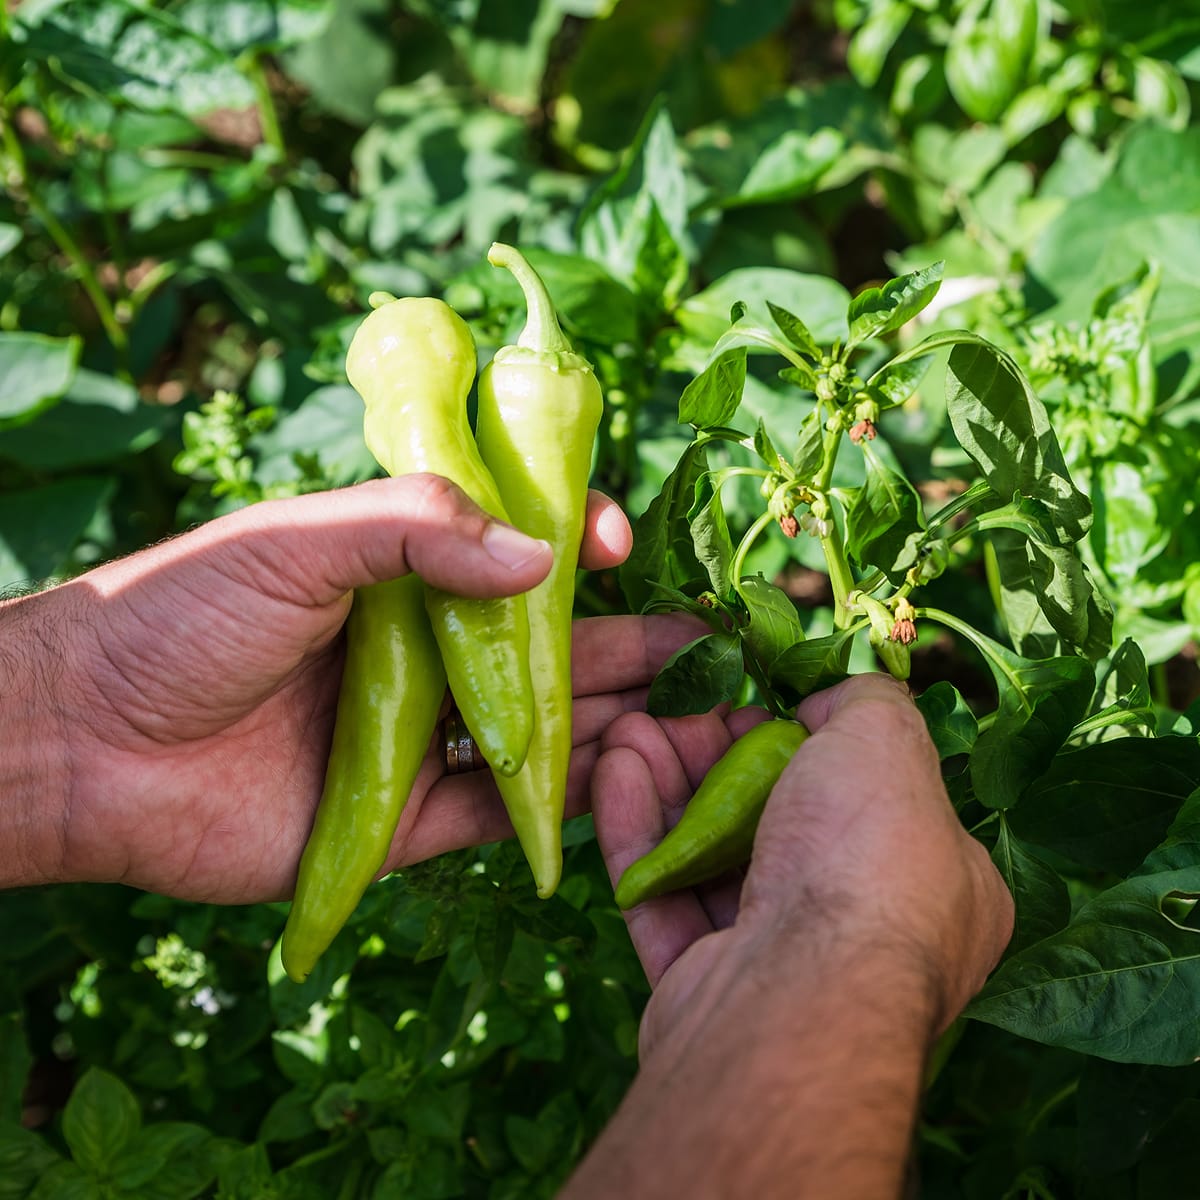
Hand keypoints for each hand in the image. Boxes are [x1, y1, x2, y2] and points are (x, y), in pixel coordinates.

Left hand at [6, 475, 699, 902]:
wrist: (79, 744)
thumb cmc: (175, 617)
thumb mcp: (297, 539)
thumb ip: (416, 526)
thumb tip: (542, 558)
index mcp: (396, 572)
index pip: (512, 552)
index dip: (573, 542)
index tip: (616, 541)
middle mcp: (418, 653)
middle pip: (544, 648)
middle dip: (624, 644)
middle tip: (706, 648)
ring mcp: (414, 739)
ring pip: (534, 731)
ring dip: (609, 724)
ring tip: (692, 719)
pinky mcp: (399, 821)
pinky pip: (494, 813)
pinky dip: (555, 808)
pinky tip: (624, 794)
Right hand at [592, 673, 1013, 1056]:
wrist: (798, 992)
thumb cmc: (864, 859)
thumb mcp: (888, 742)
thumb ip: (868, 702)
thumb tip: (828, 700)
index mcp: (938, 884)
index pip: (872, 798)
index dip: (807, 742)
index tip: (753, 705)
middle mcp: (866, 930)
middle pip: (779, 822)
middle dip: (716, 760)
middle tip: (674, 712)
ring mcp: (784, 965)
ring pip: (715, 861)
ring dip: (667, 788)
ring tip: (627, 730)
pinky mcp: (709, 988)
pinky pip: (667, 901)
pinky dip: (640, 839)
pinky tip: (613, 776)